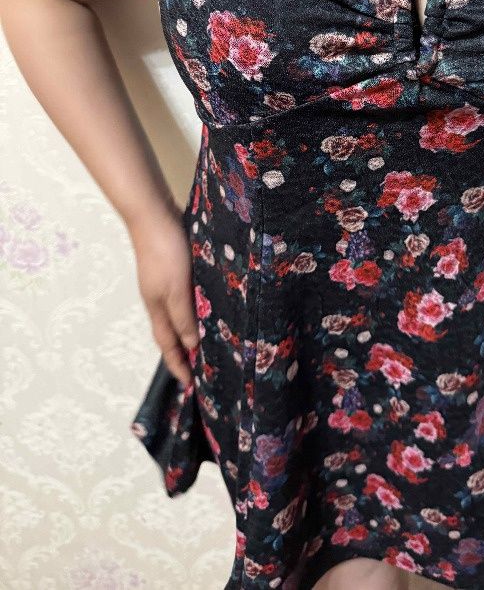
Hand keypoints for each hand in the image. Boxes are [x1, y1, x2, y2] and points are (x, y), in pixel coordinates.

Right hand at [129, 203, 198, 386]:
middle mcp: (159, 299)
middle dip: (185, 352)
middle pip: (172, 333)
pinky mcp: (174, 268)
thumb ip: (183, 318)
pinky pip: (185, 297)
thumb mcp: (176, 289)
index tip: (191, 386)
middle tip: (204, 368)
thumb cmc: (165, 252)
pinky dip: (195, 308)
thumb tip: (191, 346)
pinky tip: (209, 304)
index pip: (168, 345)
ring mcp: (165, 283)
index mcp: (157, 308)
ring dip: (191, 330)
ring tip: (211, 340)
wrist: (154, 215)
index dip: (179, 365)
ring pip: (179, 314)